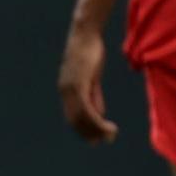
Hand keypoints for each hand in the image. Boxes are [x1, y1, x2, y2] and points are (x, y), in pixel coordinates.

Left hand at [59, 23, 117, 142]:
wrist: (86, 36)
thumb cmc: (90, 54)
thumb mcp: (92, 78)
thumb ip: (94, 96)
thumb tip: (98, 114)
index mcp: (66, 90)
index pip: (73, 117)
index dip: (84, 130)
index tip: (97, 139)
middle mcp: (65, 91)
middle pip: (76, 120)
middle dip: (90, 133)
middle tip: (106, 140)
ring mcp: (70, 88)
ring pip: (82, 117)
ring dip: (96, 129)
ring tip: (111, 134)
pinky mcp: (78, 84)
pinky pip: (87, 108)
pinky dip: (97, 120)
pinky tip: (107, 125)